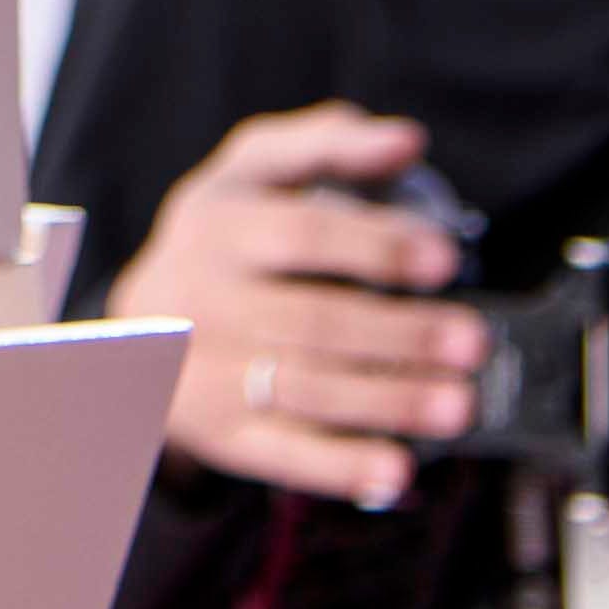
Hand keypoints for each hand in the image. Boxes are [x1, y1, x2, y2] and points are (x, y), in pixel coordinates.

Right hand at [105, 104, 487, 507]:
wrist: (135, 330)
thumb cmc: (222, 237)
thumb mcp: (251, 172)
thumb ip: (326, 144)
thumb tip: (408, 139)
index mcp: (222, 223)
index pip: (301, 232)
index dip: (375, 244)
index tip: (445, 257)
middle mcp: (211, 297)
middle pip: (313, 318)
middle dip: (401, 332)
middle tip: (472, 340)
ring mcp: (213, 369)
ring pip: (306, 388)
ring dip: (389, 401)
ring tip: (459, 405)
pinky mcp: (224, 433)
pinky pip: (286, 454)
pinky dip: (343, 466)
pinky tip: (398, 470)